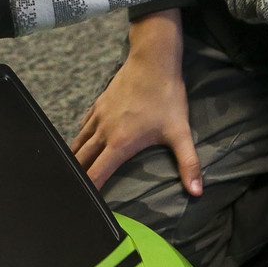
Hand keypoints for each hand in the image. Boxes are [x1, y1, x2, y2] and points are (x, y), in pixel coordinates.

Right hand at [70, 9, 201, 195]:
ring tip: (70, 174)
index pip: (97, 173)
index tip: (83, 205)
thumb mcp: (180, 132)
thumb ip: (188, 164)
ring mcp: (99, 116)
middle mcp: (104, 131)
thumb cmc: (166, 97)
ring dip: (74, 159)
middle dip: (75, 178)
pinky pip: (83, 126)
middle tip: (71, 194)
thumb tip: (197, 192)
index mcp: (120, 143)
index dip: (89, 191)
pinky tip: (81, 144)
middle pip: (81, 160)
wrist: (152, 61)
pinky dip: (79, 139)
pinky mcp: (98, 104)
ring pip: (78, 143)